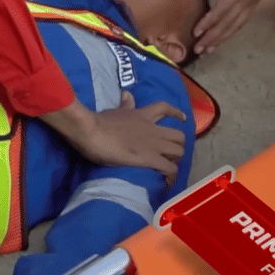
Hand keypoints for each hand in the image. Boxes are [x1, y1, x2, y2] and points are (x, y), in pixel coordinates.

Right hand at [39, 94, 186, 184]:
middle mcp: (153, 129)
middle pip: (179, 135)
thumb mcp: (116, 110)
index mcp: (143, 115)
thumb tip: (127, 94)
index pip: (165, 108)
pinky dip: (171, 175)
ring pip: (179, 151)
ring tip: (169, 166)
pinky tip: (168, 181)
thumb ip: (125, 105)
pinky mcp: (149, 158)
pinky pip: (169, 168)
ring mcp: (153, 144)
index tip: (182, 118)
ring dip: (176, 159)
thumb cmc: (100, 121)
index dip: (176, 113)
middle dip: (178, 144)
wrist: (93, 132)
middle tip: (170, 151)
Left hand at [193, 0, 274, 53]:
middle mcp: (246, 0)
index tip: (196, 33)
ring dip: (222, 38)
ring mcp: (252, 2)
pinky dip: (232, 31)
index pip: (221, 10)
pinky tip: (225, 36)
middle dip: (212, 38)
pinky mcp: (255, 2)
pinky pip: (242, 21)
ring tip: (209, 50)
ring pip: (236, 25)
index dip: (208, 23)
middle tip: (199, 50)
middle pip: (227, 23)